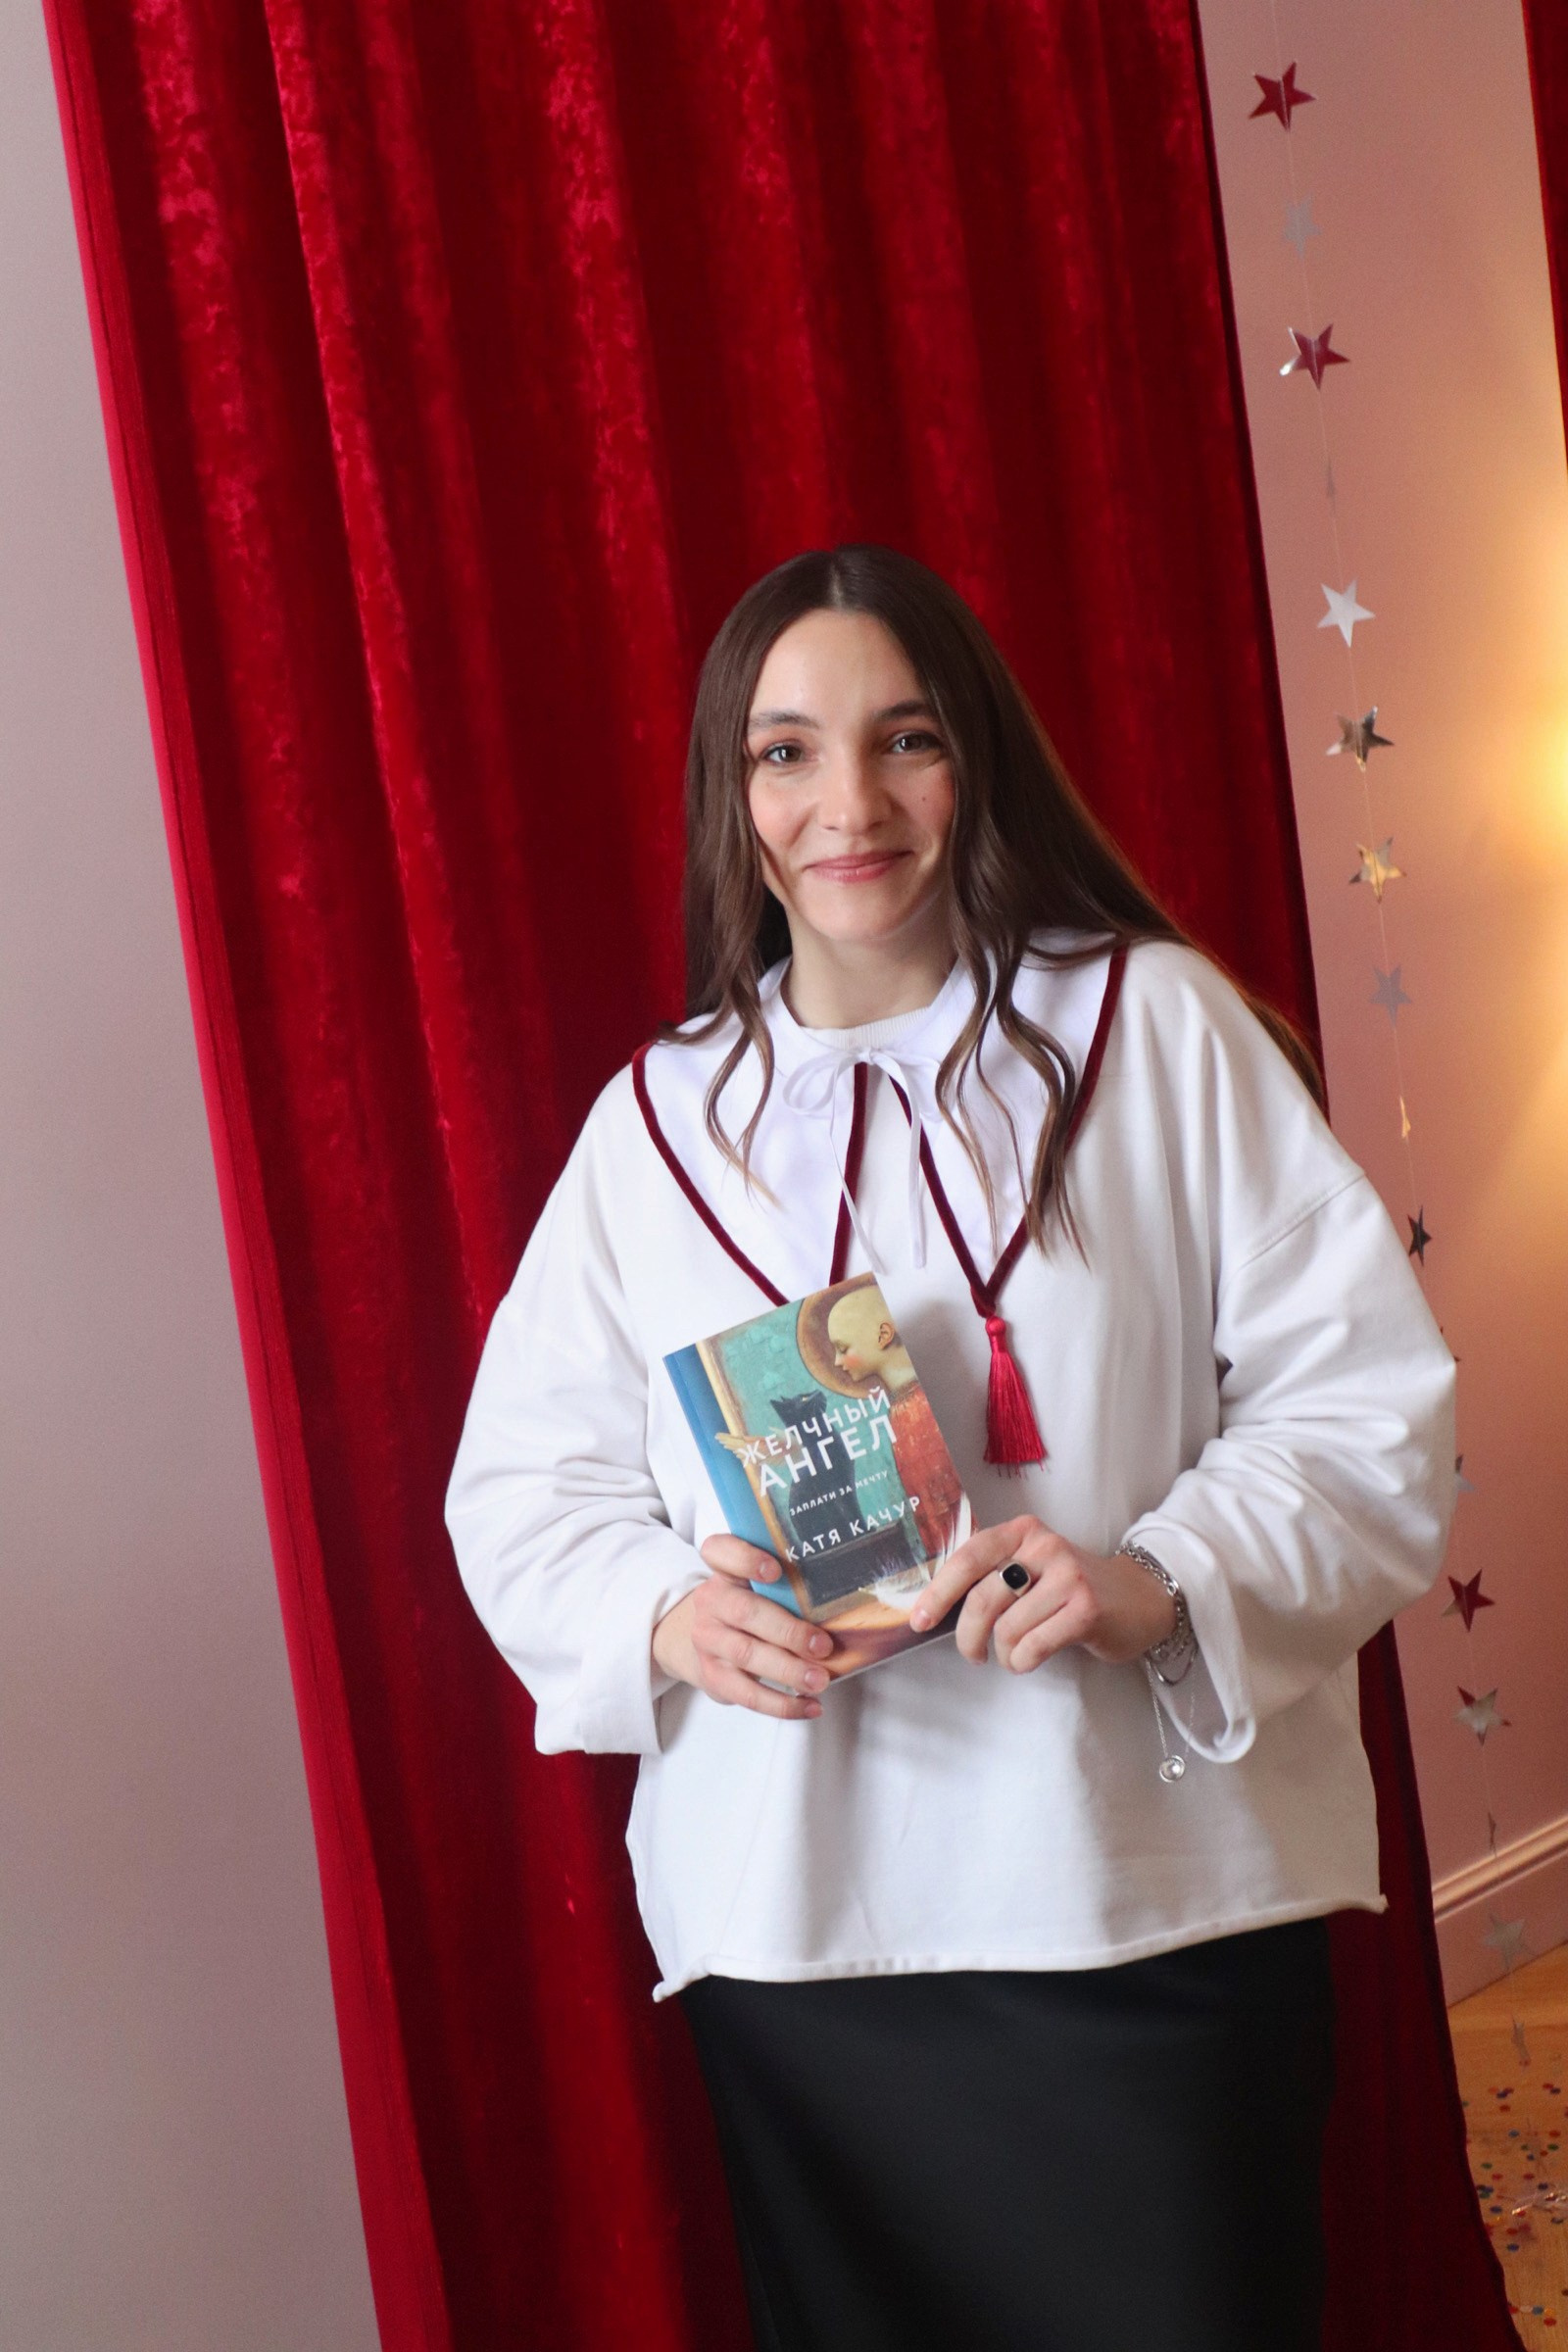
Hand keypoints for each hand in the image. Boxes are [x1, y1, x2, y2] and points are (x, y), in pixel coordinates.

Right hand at [652, 1534, 834, 1719]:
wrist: (702, 1641)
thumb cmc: (748, 1609)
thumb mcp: (756, 1587)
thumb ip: (788, 1586)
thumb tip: (846, 1603)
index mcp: (724, 1571)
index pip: (720, 1551)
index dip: (745, 1558)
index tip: (775, 1570)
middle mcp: (711, 1602)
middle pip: (744, 1612)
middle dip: (788, 1630)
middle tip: (824, 1646)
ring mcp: (709, 1641)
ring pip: (747, 1655)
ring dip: (788, 1670)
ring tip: (821, 1680)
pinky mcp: (714, 1676)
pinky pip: (748, 1694)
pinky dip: (782, 1704)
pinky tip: (811, 1706)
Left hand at [907, 1515, 1175, 1673]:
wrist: (1140, 1598)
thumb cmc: (1073, 1589)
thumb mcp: (1032, 1568)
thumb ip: (994, 1576)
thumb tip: (936, 1608)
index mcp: (1022, 1532)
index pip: (968, 1558)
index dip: (938, 1592)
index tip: (919, 1621)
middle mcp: (1043, 1546)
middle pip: (982, 1599)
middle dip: (967, 1637)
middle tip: (972, 1655)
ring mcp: (1067, 1576)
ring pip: (1006, 1629)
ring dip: (1004, 1654)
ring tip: (1016, 1655)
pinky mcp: (1085, 1609)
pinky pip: (1032, 1646)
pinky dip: (1023, 1662)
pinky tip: (1030, 1660)